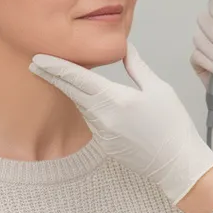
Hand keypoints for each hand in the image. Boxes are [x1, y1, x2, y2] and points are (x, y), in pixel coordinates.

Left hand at [30, 44, 212, 204]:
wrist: (176, 164)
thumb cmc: (172, 126)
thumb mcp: (158, 89)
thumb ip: (136, 67)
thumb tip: (125, 49)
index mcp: (115, 100)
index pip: (78, 79)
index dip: (56, 67)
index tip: (39, 58)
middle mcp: (103, 118)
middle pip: (71, 92)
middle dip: (52, 76)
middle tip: (35, 63)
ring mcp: (102, 133)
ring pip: (81, 105)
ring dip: (71, 90)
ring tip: (58, 75)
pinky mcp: (105, 144)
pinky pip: (91, 119)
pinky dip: (86, 105)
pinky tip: (86, 98)